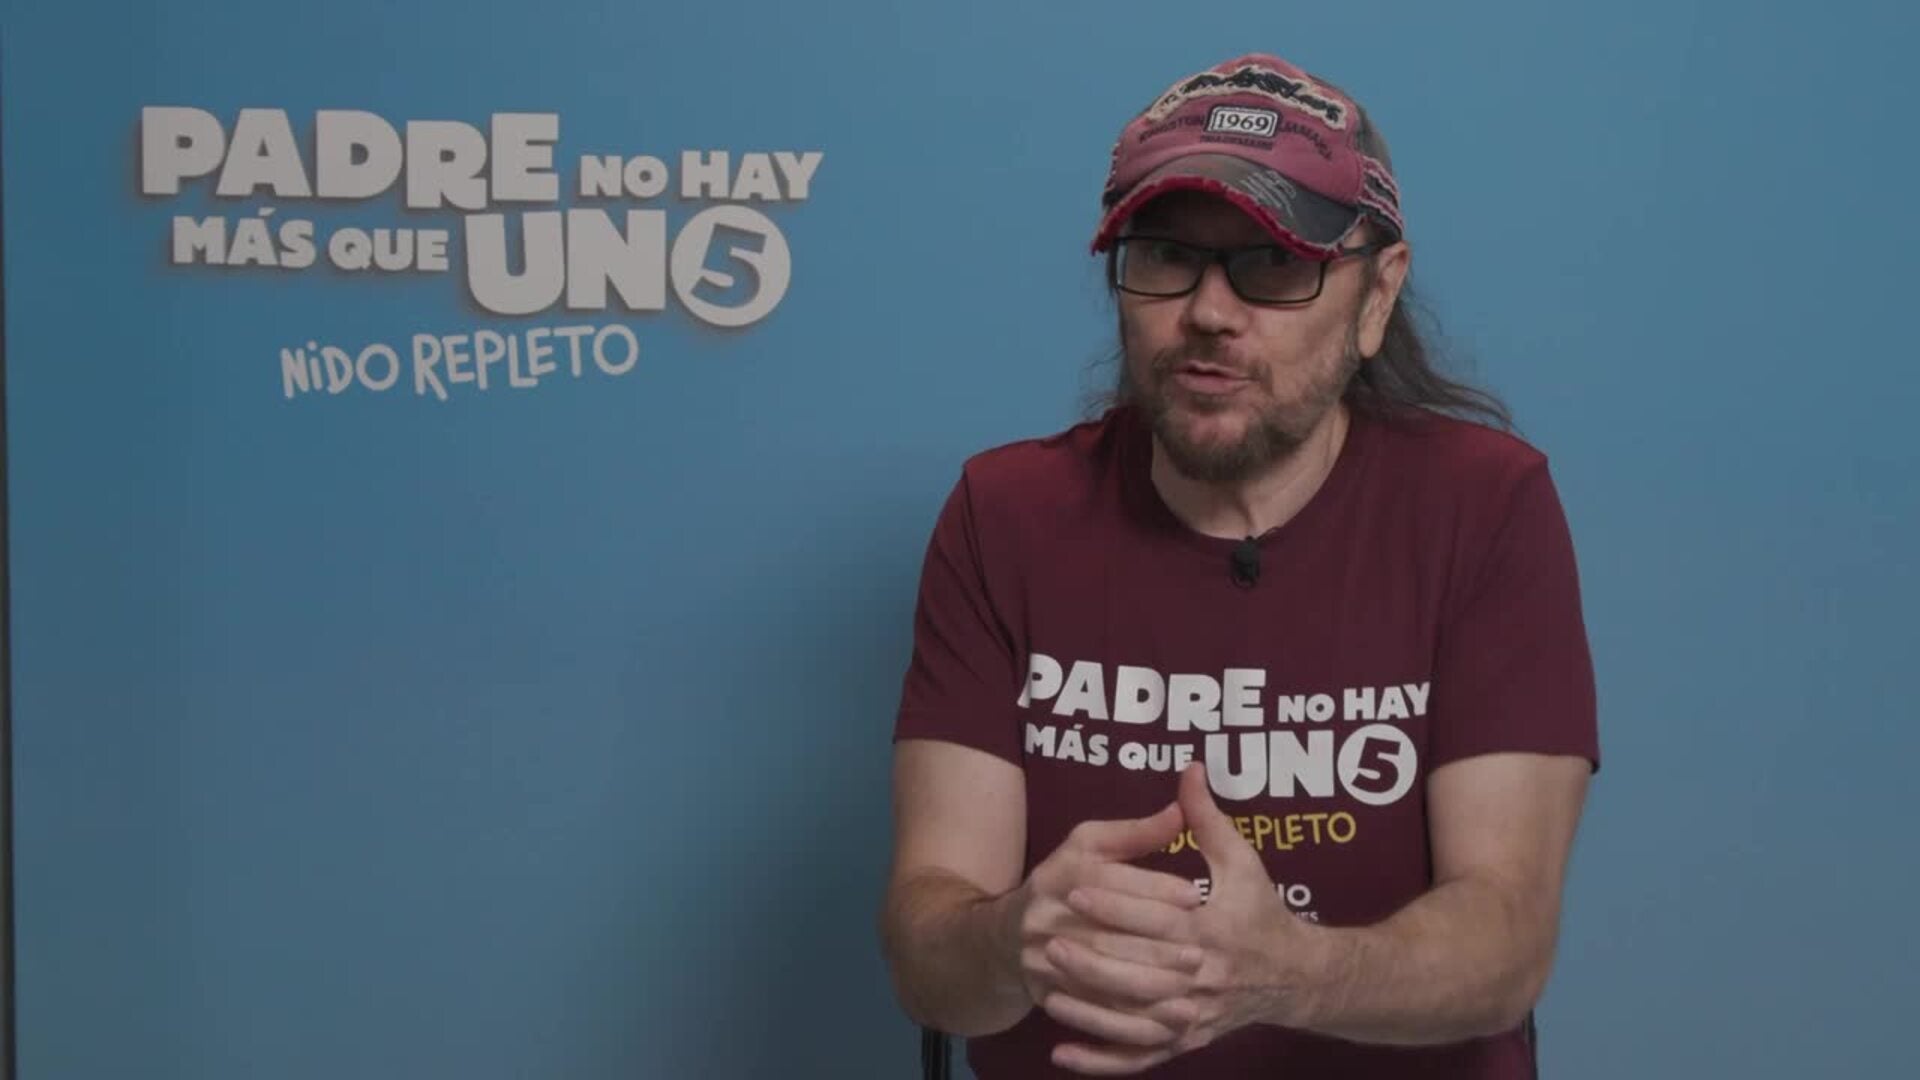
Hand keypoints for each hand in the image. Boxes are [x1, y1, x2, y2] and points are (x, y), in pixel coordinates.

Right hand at [1003, 802, 1208, 1045]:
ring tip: (1190, 988)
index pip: (1110, 881)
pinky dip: (1132, 1022)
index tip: (1195, 898)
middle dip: (1156, 946)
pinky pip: (1094, 1014)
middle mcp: (1047, 918)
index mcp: (1060, 874)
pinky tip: (1166, 1021)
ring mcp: (1044, 961)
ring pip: (1101, 980)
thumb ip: (1136, 832)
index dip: (1154, 889)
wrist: (1006, 936)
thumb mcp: (1091, 846)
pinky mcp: (1048, 995)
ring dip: (1148, 988)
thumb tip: (1180, 810)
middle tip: (1200, 953)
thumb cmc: (1064, 881)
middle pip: (1105, 936)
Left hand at [1045, 763, 1323, 1074]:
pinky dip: (1103, 1061)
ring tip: (1050, 992)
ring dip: (1092, 1012)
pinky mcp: (1189, 1042)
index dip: (1115, 903)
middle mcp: (1205, 977)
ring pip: (1138, 1021)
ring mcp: (1196, 1016)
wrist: (1298, 977)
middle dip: (1094, 959)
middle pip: (1143, 972)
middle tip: (1048, 941)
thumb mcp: (1242, 860)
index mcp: (1215, 930)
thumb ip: (1208, 817)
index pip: (1158, 917)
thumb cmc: (1261, 911)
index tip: (1075, 889)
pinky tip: (1063, 1054)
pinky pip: (1142, 1057)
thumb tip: (1188, 768)